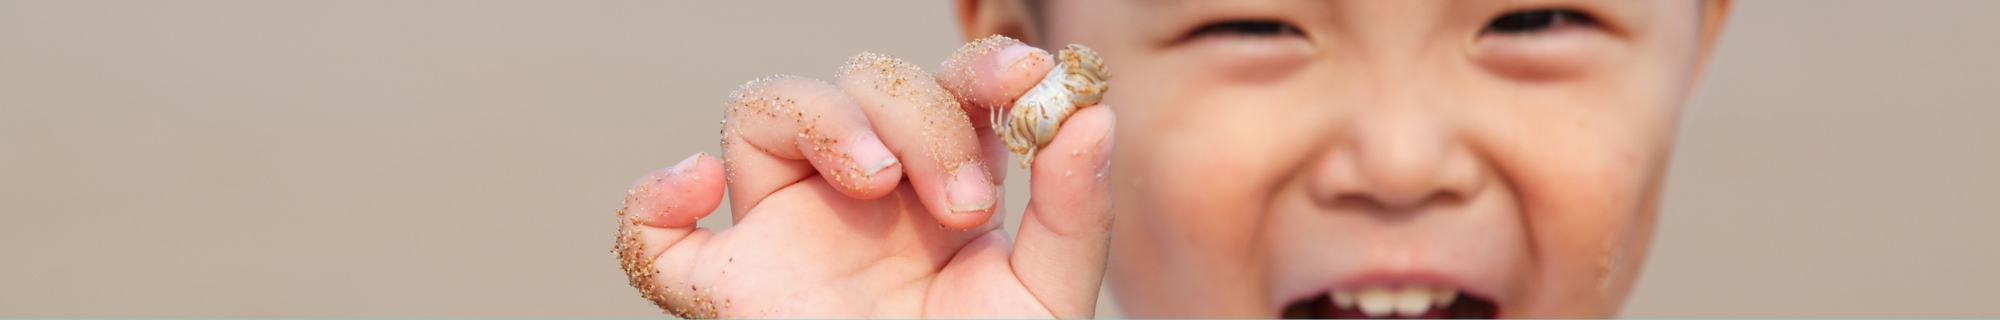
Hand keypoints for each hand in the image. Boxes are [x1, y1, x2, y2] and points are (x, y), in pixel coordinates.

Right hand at [614, 36, 1115, 317]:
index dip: (979, 65)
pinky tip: (696, 190)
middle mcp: (860, 197)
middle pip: (861, 84)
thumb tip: (1085, 113)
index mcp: (939, 190)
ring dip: (825, 118)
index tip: (1024, 76)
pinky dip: (653, 204)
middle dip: (920, 117)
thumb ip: (1069, 212)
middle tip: (965, 200)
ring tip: (876, 181)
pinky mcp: (728, 292)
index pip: (947, 87)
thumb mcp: (1047, 300)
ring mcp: (787, 236)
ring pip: (764, 111)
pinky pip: (652, 241)